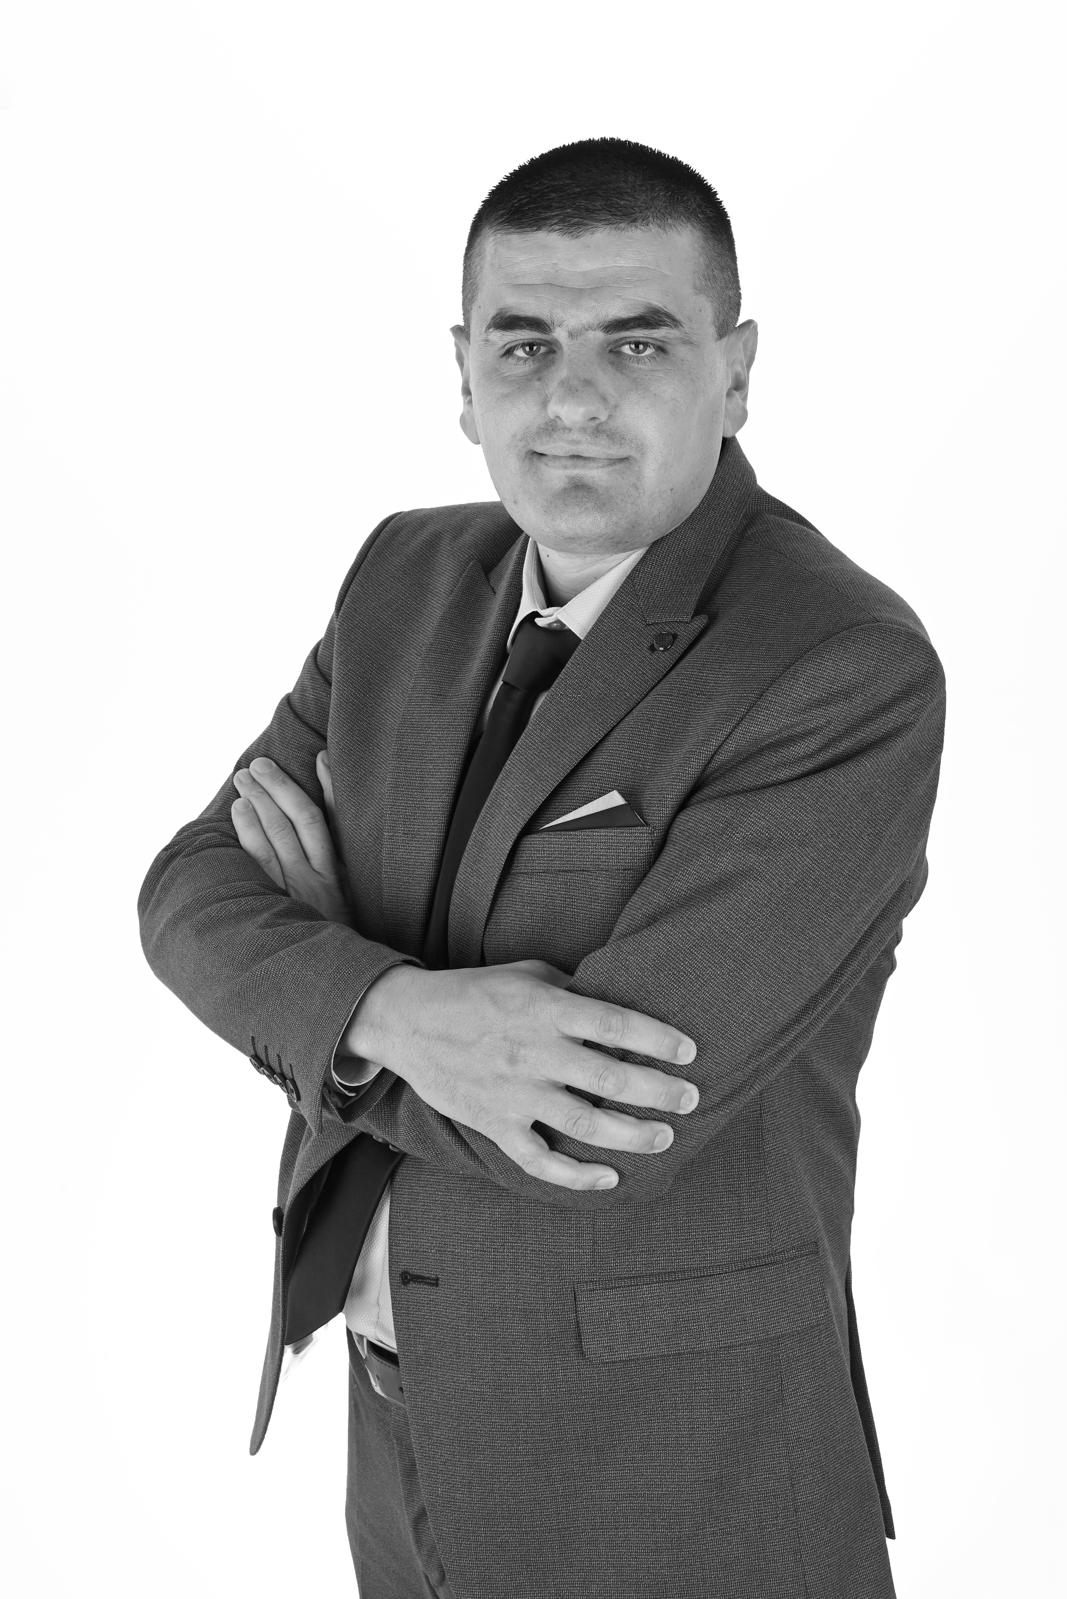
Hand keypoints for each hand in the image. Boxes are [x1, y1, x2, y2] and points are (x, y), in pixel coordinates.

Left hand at [231, 751, 353, 924]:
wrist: (345, 988)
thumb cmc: (347, 940)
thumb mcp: (355, 900)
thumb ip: (346, 859)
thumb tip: (336, 812)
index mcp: (339, 876)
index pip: (326, 820)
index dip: (321, 786)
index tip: (316, 757)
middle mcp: (315, 882)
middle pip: (291, 823)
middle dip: (273, 790)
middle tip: (255, 767)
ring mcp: (292, 897)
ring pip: (270, 842)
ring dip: (254, 809)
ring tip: (242, 786)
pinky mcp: (273, 913)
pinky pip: (255, 870)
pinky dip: (247, 840)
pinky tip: (238, 819)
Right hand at [349, 959, 700, 1189]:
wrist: (407, 1021)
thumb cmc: (474, 992)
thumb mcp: (526, 974)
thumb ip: (571, 990)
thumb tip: (619, 1000)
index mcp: (546, 1009)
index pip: (615, 1024)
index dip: (657, 1040)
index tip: (689, 1052)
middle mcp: (535, 1052)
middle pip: (610, 1079)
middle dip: (659, 1093)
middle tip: (690, 1099)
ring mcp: (514, 1093)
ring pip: (584, 1123)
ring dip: (631, 1135)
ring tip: (663, 1137)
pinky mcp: (494, 1123)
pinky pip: (540, 1160)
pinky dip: (576, 1175)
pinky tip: (608, 1177)